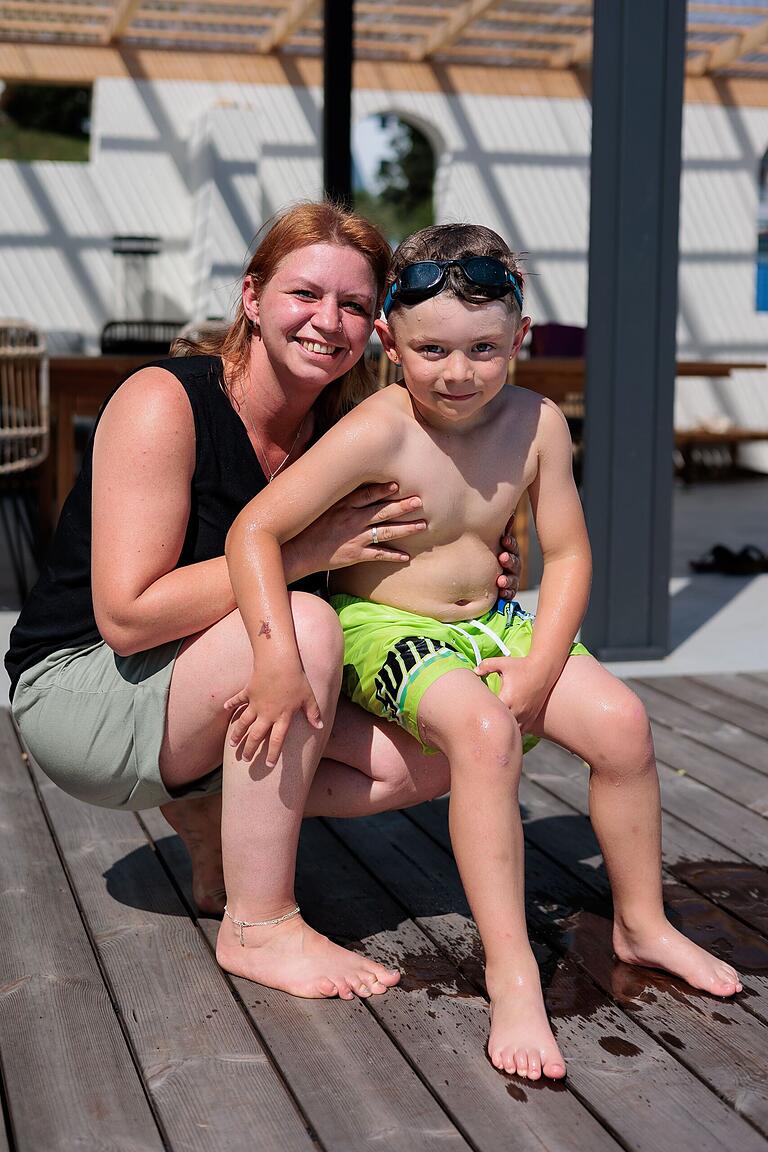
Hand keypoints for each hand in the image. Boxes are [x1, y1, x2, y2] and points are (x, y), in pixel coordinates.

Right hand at [224, 664, 322, 765]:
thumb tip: (320, 726)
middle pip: (256, 736)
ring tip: (232, 744)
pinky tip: (225, 708)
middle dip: (250, 749)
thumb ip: (313, 713)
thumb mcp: (308, 697)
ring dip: (237, 734)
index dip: (273, 753)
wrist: (278, 663)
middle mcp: (266, 714)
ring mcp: (255, 704)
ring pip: (243, 723)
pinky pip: (238, 700)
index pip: (277, 740)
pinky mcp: (249, 692)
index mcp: (282, 717)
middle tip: (245, 758)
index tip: (268, 764)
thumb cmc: (296, 679)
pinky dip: (231, 704)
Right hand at [291, 482, 426, 572]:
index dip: (383, 489)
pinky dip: (393, 556)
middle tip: (420, 501)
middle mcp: (351, 520)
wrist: (295, 552)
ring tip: (422, 525)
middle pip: (382, 511)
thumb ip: (336, 496)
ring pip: (385, 532)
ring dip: (405, 529)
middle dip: (402, 506)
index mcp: (342, 506)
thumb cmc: (305, 527)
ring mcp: (354, 538)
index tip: (398, 484)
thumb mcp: (319, 506)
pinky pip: (378, 555)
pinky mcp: (354, 555)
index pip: (366, 494)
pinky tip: (407, 557)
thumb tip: (347, 481)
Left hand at [474, 655, 548, 732]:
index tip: (479, 709)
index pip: (491, 712)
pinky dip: (514, 729)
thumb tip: (474, 671)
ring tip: (497, 723)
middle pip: (500, 724)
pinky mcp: (532, 717)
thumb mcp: (502, 663)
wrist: (543, 669)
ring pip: (511, 730)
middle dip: (493, 722)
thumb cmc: (522, 666)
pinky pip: (522, 730)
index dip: (483, 713)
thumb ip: (486, 665)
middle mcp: (517, 710)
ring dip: (504, 727)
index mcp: (507, 698)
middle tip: (486, 718)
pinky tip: (509, 725)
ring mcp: (525, 715)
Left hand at [496, 512, 520, 600]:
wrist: (481, 575)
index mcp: (509, 551)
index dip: (509, 543)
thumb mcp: (493, 542)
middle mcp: (512, 564)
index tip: (504, 540)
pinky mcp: (507, 592)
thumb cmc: (488, 554)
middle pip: (514, 562)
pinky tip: (502, 593)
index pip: (511, 546)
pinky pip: (509, 593)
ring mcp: (511, 579)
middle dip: (509, 561)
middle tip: (502, 558)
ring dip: (507, 579)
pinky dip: (506, 593)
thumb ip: (501, 530)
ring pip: (512, 579)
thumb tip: (510, 512)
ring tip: (500, 581)